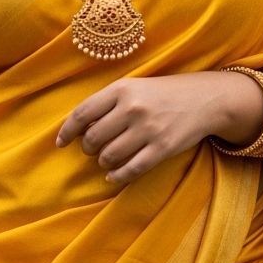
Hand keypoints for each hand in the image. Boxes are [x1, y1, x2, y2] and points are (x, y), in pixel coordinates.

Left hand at [55, 71, 262, 184]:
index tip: (59, 143)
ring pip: (109, 156)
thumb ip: (106, 102)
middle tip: (94, 148)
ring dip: (103, 161)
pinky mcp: (162, 148)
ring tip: (107, 158)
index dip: (67, 131)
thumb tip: (78, 128)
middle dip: (88, 148)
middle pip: (93, 138)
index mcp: (122, 88)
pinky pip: (131, 170)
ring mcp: (148, 129)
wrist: (203, 98)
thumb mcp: (133, 87)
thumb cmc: (161, 93)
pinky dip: (117, 176)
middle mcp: (132, 108)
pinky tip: (114, 175)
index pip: (83, 113)